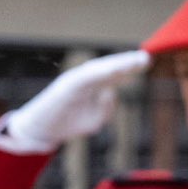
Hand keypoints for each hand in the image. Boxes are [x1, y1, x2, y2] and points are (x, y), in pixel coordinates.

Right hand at [0, 49, 150, 152]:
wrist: (40, 129)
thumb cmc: (68, 123)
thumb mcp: (94, 121)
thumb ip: (106, 109)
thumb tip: (109, 93)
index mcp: (94, 85)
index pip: (115, 73)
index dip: (130, 67)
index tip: (147, 62)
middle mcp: (85, 79)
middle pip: (109, 68)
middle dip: (127, 63)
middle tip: (145, 58)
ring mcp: (74, 80)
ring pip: (97, 70)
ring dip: (115, 65)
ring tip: (132, 62)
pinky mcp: (65, 87)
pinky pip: (82, 78)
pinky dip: (96, 73)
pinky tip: (110, 71)